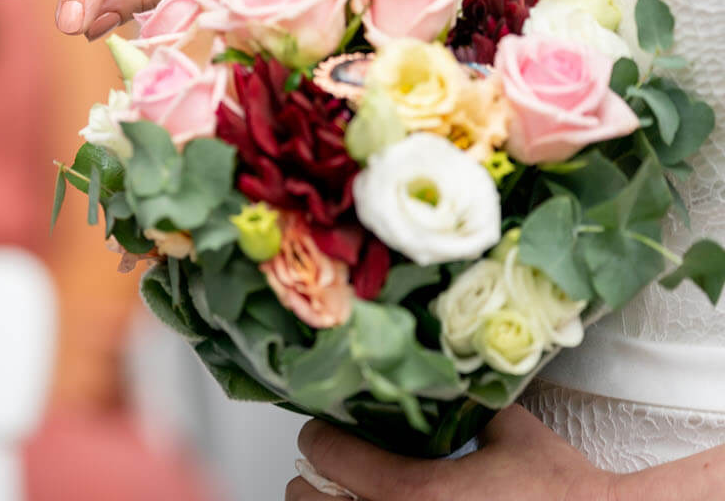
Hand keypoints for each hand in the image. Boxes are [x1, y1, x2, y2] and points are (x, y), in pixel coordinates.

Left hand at [288, 407, 616, 500]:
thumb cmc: (561, 494)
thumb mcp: (508, 431)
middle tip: (339, 468)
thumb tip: (441, 379)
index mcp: (413, 492)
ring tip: (356, 495)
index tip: (331, 430)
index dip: (324, 433)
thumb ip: (462, 404)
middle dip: (320, 478)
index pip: (323, 452)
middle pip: (308, 498)